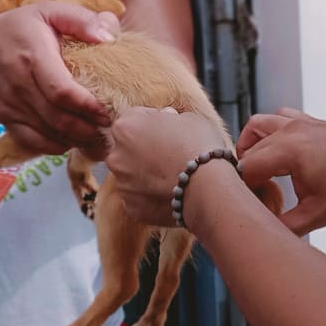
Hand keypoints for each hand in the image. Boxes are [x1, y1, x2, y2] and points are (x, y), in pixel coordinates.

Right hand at [0, 0, 120, 154]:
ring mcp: (11, 106)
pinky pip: (32, 142)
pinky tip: (73, 142)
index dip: (87, 106)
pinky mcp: (5, 119)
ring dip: (76, 141)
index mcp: (33, 56)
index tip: (107, 112)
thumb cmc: (16, 28)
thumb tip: (109, 37)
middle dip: (88, 129)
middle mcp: (20, 85)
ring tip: (99, 140)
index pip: (61, 91)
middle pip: (57, 118)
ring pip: (47, 134)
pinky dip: (55, 147)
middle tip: (110, 130)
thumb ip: (80, 19)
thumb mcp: (47, 11)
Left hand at [107, 107, 232, 226]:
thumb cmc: (199, 146)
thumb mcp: (187, 118)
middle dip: (145, 150)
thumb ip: (167, 118)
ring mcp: (123, 184)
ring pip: (132, 176)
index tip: (168, 130)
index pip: (134, 119)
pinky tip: (171, 193)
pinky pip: (140, 198)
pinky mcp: (132, 207)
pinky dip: (151, 196)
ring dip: (147, 174)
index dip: (153, 123)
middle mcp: (116, 156)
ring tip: (173, 177)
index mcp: (126, 127)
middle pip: (128, 149)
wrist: (209, 186)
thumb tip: (165, 120)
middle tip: (170, 154)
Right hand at [236, 108, 325, 234]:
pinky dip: (270, 133)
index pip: (247, 169)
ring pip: (258, 126)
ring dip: (251, 147)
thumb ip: (286, 225)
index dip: (245, 191)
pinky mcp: (310, 121)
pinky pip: (278, 119)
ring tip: (258, 172)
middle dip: (247, 175)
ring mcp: (300, 122)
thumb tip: (265, 233)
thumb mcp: (320, 214)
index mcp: (288, 150)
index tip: (255, 207)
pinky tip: (279, 154)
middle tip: (258, 199)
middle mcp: (289, 130)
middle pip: (250, 150)